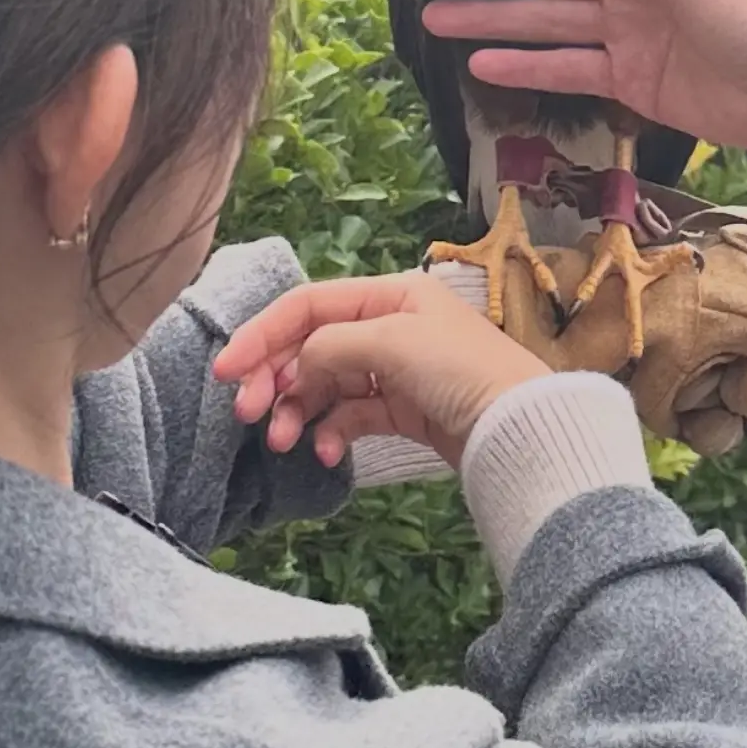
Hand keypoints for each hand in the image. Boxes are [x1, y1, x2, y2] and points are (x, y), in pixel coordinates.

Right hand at [213, 270, 548, 470]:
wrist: (519, 426)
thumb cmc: (459, 369)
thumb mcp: (391, 342)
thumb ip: (330, 346)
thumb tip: (295, 367)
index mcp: (387, 294)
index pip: (307, 305)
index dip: (262, 335)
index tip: (226, 371)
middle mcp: (387, 325)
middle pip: (310, 346)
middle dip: (275, 379)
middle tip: (248, 414)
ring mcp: (393, 370)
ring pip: (324, 385)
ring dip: (296, 411)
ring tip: (281, 441)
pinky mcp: (401, 410)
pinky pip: (350, 416)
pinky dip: (331, 432)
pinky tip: (326, 453)